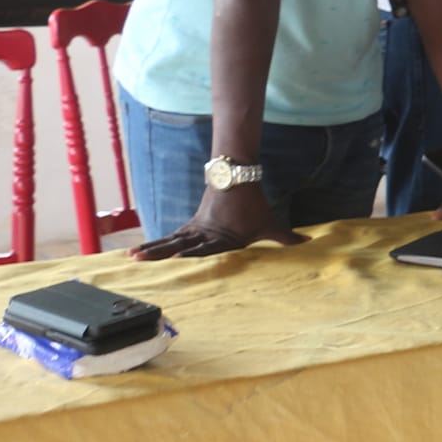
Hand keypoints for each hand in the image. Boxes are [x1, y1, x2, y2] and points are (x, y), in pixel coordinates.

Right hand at [132, 181, 303, 260]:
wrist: (237, 180)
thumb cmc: (254, 206)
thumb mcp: (270, 223)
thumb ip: (286, 237)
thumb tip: (310, 243)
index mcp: (223, 238)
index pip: (205, 247)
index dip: (191, 253)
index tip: (177, 258)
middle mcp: (205, 234)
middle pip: (180, 244)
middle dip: (160, 253)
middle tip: (140, 260)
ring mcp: (194, 230)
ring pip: (170, 240)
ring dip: (151, 249)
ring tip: (131, 257)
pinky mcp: (190, 226)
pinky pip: (169, 236)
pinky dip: (154, 243)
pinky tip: (138, 252)